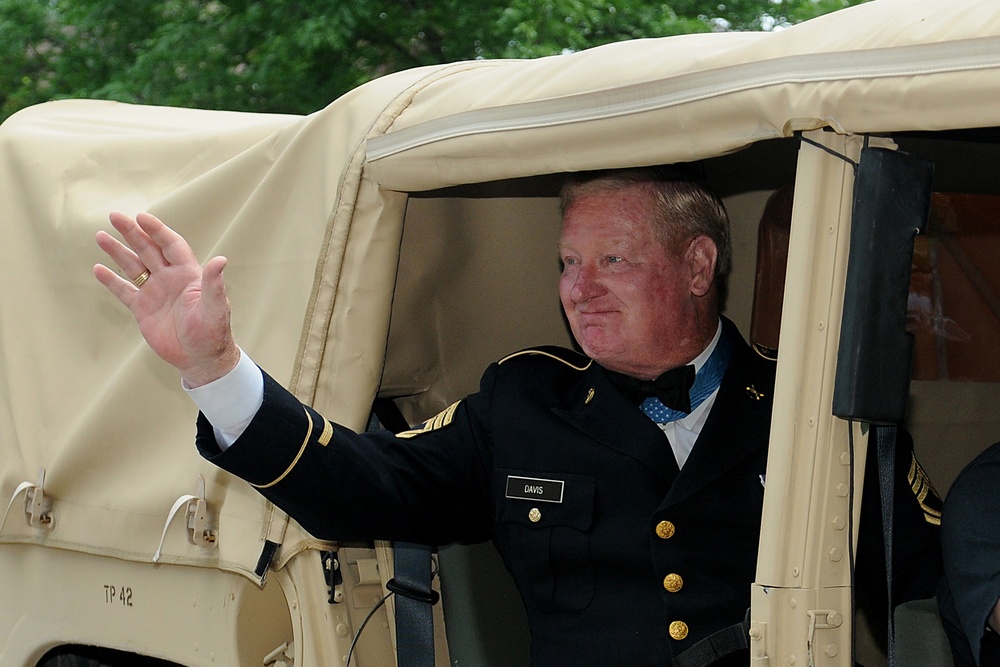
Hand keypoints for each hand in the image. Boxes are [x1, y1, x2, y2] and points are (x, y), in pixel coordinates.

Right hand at [93, 212, 239, 386]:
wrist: (200, 358)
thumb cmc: (213, 332)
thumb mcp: (214, 307)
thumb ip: (214, 283)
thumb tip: (221, 259)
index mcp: (188, 274)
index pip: (171, 245)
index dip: (157, 231)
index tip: (141, 217)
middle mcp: (170, 279)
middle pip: (148, 249)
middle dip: (132, 232)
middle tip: (114, 216)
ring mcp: (155, 292)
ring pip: (133, 266)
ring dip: (117, 251)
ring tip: (100, 235)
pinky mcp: (143, 309)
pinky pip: (124, 291)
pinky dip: (111, 281)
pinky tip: (98, 269)